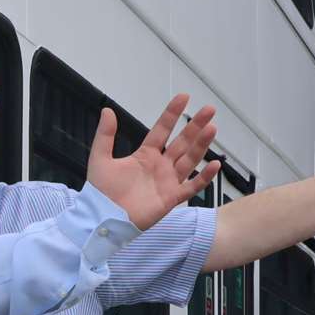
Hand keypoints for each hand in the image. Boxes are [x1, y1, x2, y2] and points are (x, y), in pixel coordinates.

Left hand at [87, 94, 220, 229]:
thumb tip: (107, 110)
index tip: (184, 97)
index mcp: (145, 155)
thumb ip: (105, 135)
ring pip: (189, 160)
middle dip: (195, 126)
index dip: (172, 114)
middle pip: (182, 142)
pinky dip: (204, 177)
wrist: (102, 217)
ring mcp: (167, 181)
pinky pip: (192, 186)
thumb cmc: (100, 191)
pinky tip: (214, 164)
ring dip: (201, 145)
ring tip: (212, 128)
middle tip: (209, 110)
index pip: (162, 130)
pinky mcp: (171, 198)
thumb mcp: (100, 158)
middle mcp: (159, 166)